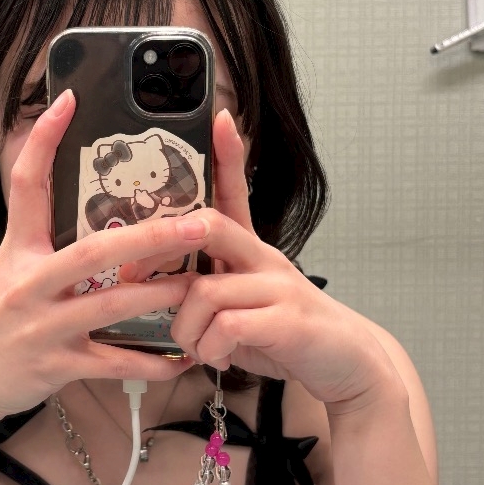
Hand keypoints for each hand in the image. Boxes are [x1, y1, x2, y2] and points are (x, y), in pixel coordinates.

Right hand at [0, 90, 203, 432]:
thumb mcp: (4, 271)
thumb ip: (37, 239)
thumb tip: (68, 200)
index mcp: (16, 252)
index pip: (25, 184)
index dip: (44, 140)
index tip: (68, 100)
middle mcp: (28, 284)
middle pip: (94, 251)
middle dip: (150, 236)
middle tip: (199, 222)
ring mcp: (43, 327)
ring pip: (112, 305)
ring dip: (161, 294)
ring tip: (200, 282)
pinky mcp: (56, 366)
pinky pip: (113, 363)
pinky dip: (151, 363)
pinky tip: (182, 357)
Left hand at [120, 110, 398, 408]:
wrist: (348, 366)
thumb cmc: (285, 335)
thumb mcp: (245, 305)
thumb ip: (209, 291)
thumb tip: (156, 291)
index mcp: (253, 251)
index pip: (237, 194)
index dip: (229, 156)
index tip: (221, 118)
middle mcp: (266, 259)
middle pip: (210, 226)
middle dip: (162, 249)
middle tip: (135, 277)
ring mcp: (278, 287)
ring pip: (204, 290)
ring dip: (185, 327)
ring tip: (196, 348)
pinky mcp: (287, 321)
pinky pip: (226, 326)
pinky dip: (211, 349)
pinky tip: (220, 360)